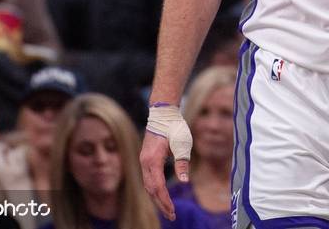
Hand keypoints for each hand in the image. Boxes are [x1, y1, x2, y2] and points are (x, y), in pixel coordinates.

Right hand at [140, 105, 191, 220]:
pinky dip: (154, 189)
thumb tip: (185, 181)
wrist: (162, 113)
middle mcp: (145, 162)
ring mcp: (143, 161)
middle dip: (161, 204)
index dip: (165, 200)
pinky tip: (161, 195)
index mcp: (152, 160)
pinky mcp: (146, 159)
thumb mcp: (182, 143)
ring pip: (148, 185)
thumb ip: (182, 163)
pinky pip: (148, 179)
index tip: (173, 211)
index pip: (158, 186)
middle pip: (151, 189)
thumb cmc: (174, 127)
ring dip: (157, 198)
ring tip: (168, 209)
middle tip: (172, 215)